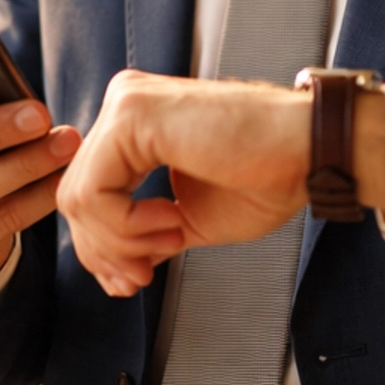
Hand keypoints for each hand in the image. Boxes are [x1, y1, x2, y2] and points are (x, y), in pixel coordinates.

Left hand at [56, 72, 313, 296]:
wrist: (310, 152)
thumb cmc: (268, 175)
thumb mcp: (190, 218)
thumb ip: (143, 235)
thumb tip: (113, 270)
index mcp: (135, 126)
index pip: (87, 193)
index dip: (102, 249)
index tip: (137, 279)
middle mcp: (124, 106)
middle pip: (73, 198)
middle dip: (105, 253)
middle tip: (144, 277)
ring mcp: (126, 104)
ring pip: (77, 198)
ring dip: (121, 241)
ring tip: (171, 239)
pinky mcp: (133, 115)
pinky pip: (95, 192)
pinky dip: (127, 225)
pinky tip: (171, 222)